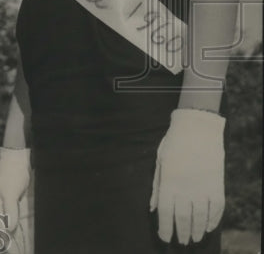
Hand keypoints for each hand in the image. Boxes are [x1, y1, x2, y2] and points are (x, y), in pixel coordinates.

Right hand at [0, 146, 30, 251]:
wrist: (19, 158)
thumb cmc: (12, 173)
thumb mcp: (10, 192)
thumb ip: (9, 210)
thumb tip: (8, 229)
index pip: (0, 228)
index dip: (4, 240)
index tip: (10, 250)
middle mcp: (5, 207)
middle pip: (8, 228)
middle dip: (12, 239)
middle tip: (18, 250)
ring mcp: (14, 205)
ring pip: (16, 224)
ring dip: (19, 234)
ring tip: (24, 246)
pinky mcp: (21, 202)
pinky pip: (23, 217)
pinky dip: (25, 225)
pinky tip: (29, 233)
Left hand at [150, 108, 224, 244]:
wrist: (198, 129)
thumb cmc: (174, 144)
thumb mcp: (160, 162)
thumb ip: (157, 187)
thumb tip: (153, 208)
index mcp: (169, 182)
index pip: (166, 212)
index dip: (164, 228)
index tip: (164, 238)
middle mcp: (186, 188)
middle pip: (183, 218)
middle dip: (181, 232)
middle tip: (181, 241)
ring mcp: (204, 188)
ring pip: (201, 217)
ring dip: (197, 230)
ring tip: (194, 239)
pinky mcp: (218, 186)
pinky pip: (217, 209)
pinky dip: (213, 220)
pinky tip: (209, 227)